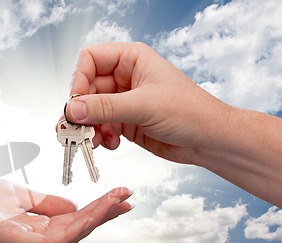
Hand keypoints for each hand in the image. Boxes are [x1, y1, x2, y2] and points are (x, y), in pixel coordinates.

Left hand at [0, 173, 132, 242]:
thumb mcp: (19, 196)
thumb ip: (46, 204)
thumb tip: (74, 207)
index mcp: (37, 227)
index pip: (75, 220)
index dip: (98, 209)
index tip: (119, 196)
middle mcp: (36, 239)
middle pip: (78, 229)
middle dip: (104, 214)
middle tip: (128, 198)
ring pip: (71, 236)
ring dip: (95, 219)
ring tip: (117, 203)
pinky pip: (54, 240)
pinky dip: (75, 228)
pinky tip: (90, 216)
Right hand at [64, 42, 230, 164]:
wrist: (209, 140)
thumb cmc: (189, 112)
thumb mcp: (144, 106)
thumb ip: (105, 108)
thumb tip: (72, 109)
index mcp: (131, 59)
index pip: (91, 59)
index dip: (79, 79)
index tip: (77, 102)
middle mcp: (125, 78)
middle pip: (87, 88)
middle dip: (81, 110)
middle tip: (75, 128)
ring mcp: (124, 101)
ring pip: (91, 110)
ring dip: (89, 127)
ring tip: (93, 141)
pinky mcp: (126, 121)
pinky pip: (101, 126)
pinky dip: (101, 137)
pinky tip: (111, 144)